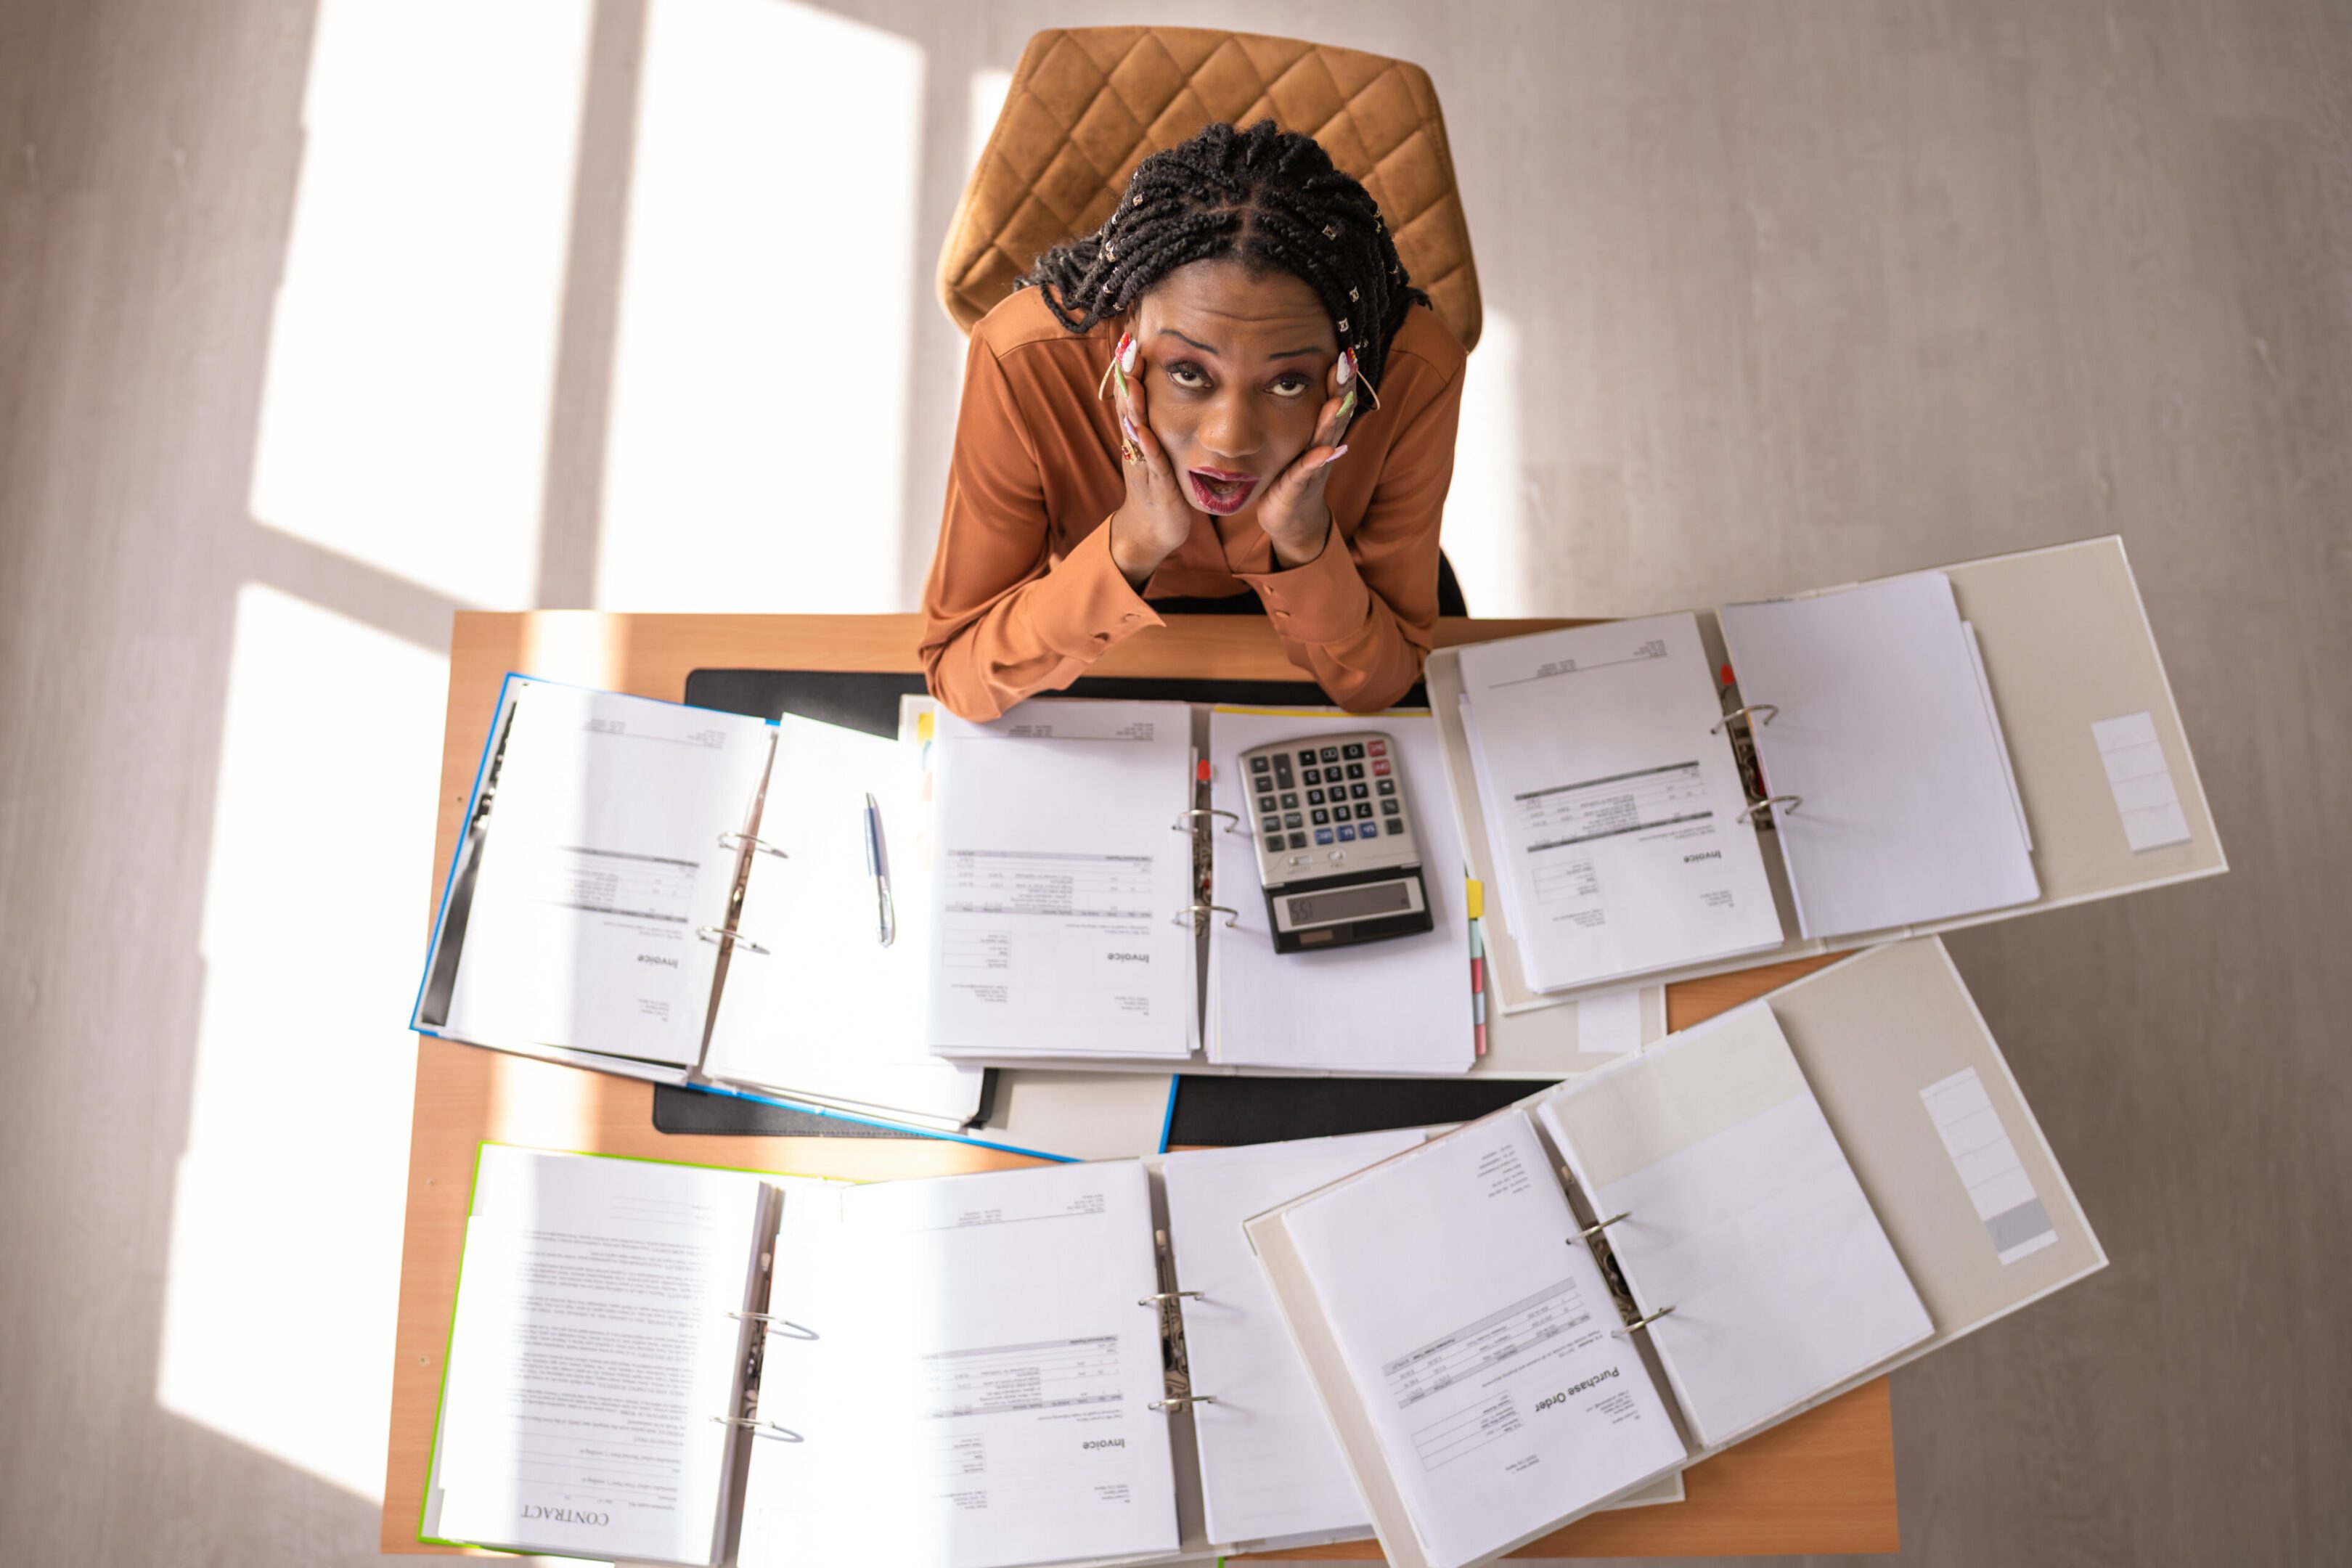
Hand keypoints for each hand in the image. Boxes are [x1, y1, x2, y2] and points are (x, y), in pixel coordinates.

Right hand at [1106, 331, 1192, 585]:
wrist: (1151, 531)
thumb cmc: (1158, 486)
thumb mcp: (1154, 447)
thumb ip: (1153, 419)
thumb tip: (1151, 388)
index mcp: (1137, 434)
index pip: (1130, 394)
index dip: (1128, 368)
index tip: (1130, 337)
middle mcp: (1136, 446)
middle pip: (1126, 406)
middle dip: (1126, 378)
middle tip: (1126, 347)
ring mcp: (1143, 466)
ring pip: (1135, 432)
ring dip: (1132, 408)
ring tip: (1131, 382)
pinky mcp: (1157, 487)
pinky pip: (1151, 465)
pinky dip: (1148, 447)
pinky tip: (1146, 431)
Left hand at [1254, 348, 1358, 567]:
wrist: (1291, 517)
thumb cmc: (1291, 473)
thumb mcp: (1297, 438)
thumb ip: (1303, 411)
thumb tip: (1293, 372)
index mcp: (1320, 432)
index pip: (1335, 399)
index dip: (1341, 378)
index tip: (1345, 351)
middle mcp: (1323, 446)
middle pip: (1337, 414)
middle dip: (1343, 390)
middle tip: (1347, 364)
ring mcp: (1314, 467)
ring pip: (1326, 441)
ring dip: (1332, 422)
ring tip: (1336, 403)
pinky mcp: (1299, 488)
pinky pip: (1308, 473)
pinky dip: (1316, 462)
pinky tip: (1325, 452)